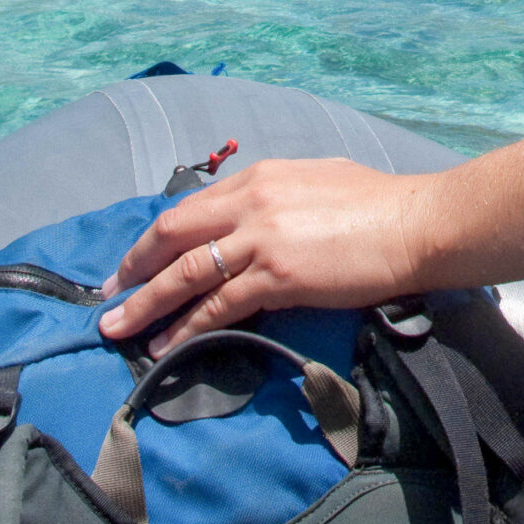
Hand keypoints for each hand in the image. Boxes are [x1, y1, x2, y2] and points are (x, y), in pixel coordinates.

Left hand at [97, 158, 436, 354]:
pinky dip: (184, 327)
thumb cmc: (380, 205)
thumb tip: (260, 221)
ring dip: (145, 303)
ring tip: (117, 328)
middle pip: (173, 234)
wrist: (416, 225)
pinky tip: (164, 345)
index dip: (156, 236)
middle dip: (133, 267)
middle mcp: (251, 201)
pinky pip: (217, 306)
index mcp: (260, 178)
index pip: (192, 207)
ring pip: (184, 273)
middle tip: (107, 294)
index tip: (135, 259)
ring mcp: (261, 238)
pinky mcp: (276, 275)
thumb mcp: (317, 182)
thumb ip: (279, 198)